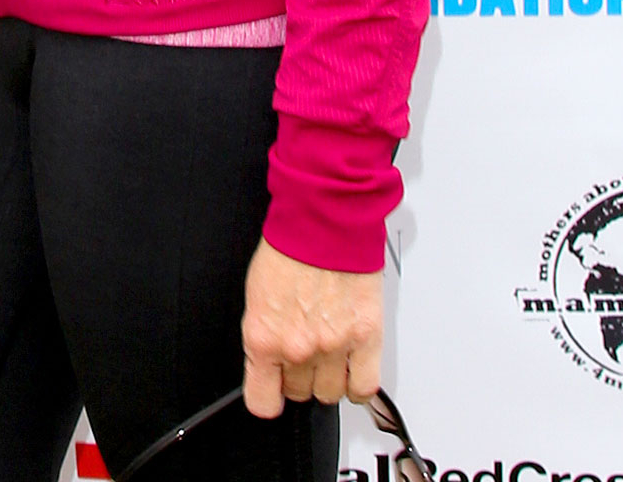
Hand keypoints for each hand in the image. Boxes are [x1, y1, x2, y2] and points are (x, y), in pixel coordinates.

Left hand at [241, 238, 381, 417]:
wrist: (323, 220)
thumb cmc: (290, 247)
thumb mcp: (257, 293)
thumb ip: (265, 333)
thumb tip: (268, 360)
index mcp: (263, 336)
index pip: (262, 401)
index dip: (268, 395)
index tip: (272, 388)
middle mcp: (297, 347)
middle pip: (299, 393)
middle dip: (299, 375)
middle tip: (303, 350)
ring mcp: (333, 347)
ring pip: (331, 394)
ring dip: (329, 377)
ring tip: (327, 351)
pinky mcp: (366, 339)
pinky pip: (364, 387)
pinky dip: (358, 382)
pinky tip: (351, 365)